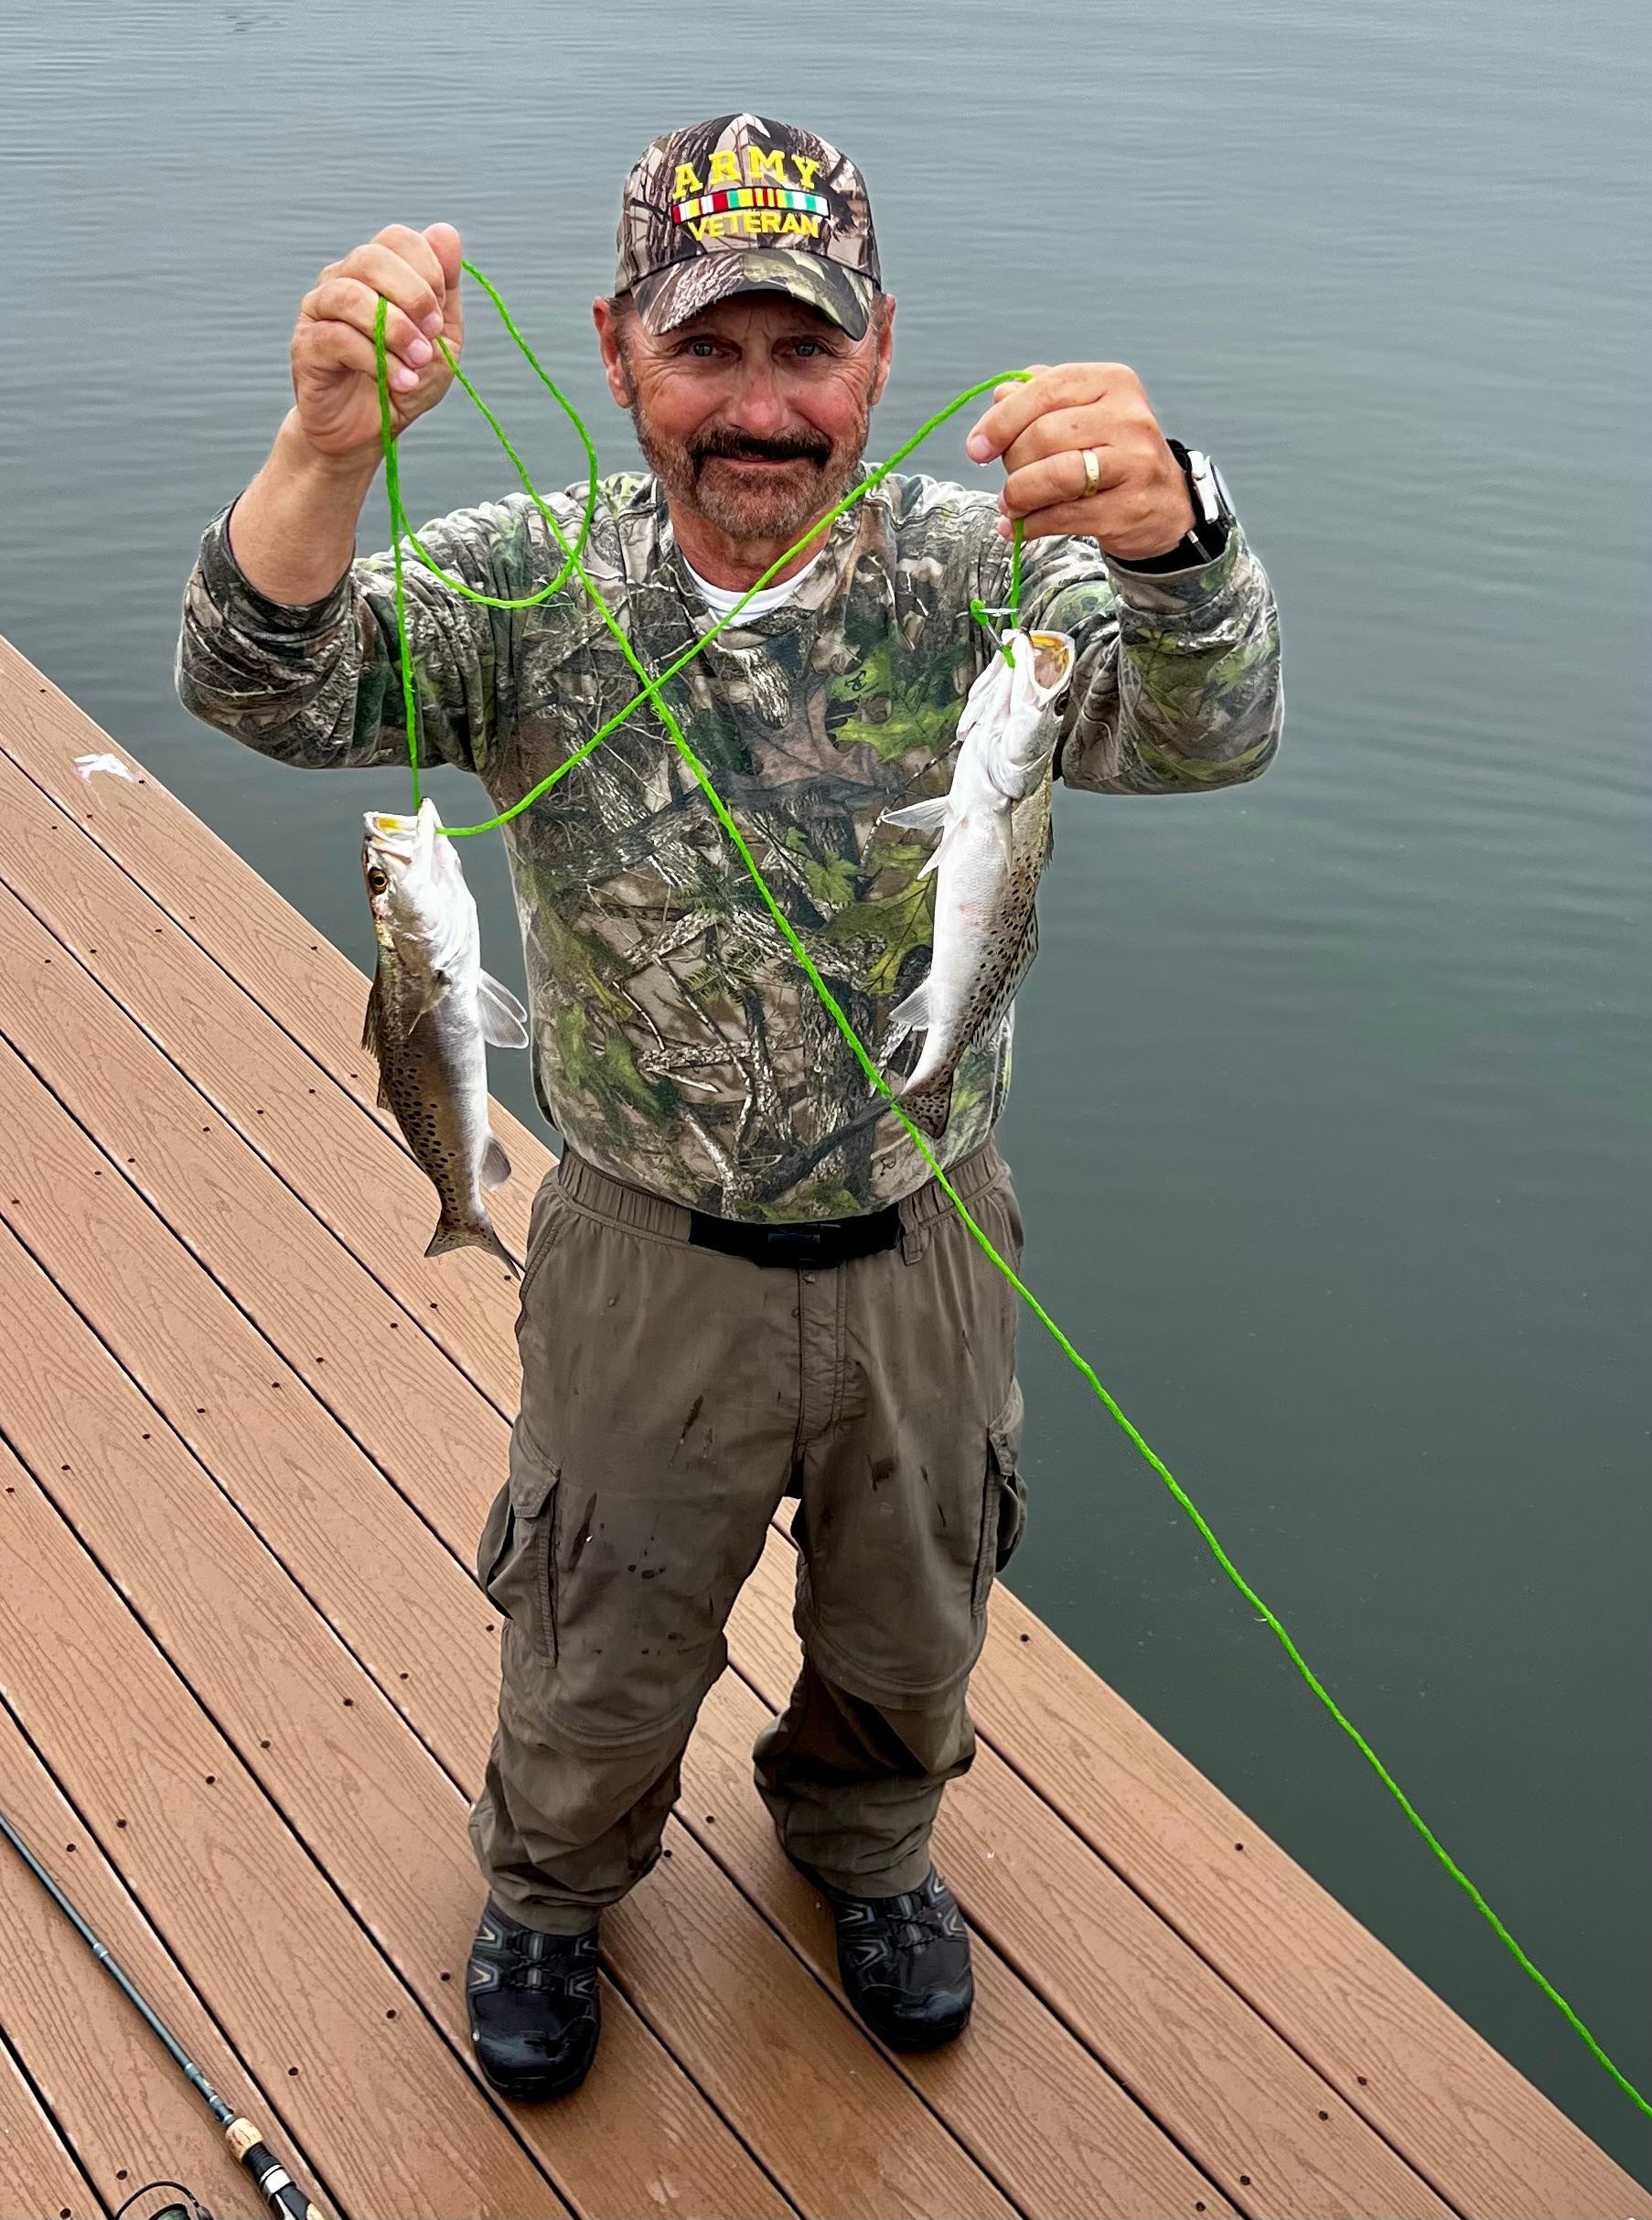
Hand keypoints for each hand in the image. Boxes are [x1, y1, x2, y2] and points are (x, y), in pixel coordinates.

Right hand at [290, 223, 464, 460]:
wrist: (367, 432)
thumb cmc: (403, 381)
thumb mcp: (441, 338)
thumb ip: (444, 289)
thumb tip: (445, 231)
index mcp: (378, 272)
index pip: (399, 239)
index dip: (427, 270)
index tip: (440, 315)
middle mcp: (344, 279)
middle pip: (372, 257)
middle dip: (413, 296)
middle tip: (432, 336)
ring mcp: (320, 308)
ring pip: (351, 295)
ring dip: (395, 330)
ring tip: (417, 363)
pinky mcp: (307, 344)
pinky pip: (337, 337)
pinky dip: (377, 361)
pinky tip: (399, 383)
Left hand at [964, 363, 1194, 559]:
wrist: (1166, 503)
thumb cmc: (1113, 454)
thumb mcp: (1082, 415)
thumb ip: (1041, 399)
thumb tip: (1000, 395)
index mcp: (1113, 383)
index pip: (1045, 390)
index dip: (1002, 420)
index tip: (977, 448)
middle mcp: (1128, 418)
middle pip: (1044, 435)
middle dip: (1012, 464)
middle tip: (1007, 485)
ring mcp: (1133, 463)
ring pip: (1054, 475)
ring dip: (1019, 496)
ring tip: (1011, 506)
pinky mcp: (1129, 507)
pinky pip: (1064, 516)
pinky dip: (1032, 525)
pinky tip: (1021, 528)